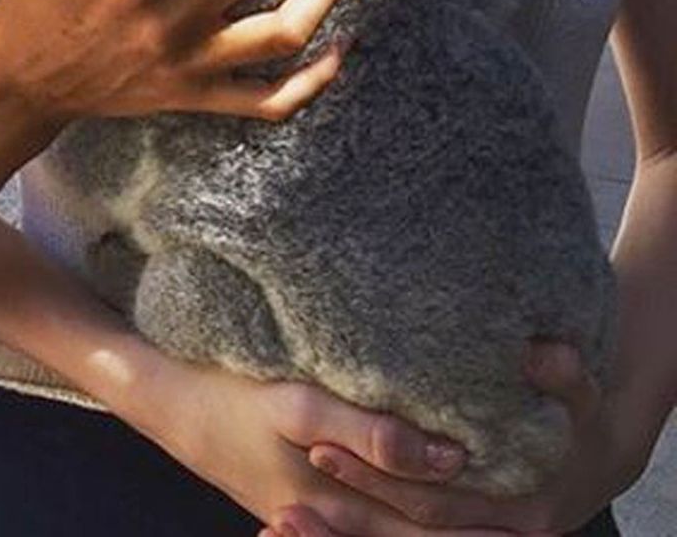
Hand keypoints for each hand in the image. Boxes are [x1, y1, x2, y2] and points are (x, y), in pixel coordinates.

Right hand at [116, 355, 542, 536]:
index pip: (431, 532)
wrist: (165, 401)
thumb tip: (450, 457)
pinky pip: (371, 519)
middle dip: (471, 530)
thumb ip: (372, 433)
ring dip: (442, 522)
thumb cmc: (230, 394)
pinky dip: (406, 514)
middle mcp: (338, 521)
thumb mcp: (297, 406)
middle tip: (530, 517)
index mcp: (344, 507)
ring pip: (397, 532)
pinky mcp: (306, 499)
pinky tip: (425, 495)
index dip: (482, 526)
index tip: (532, 512)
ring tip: (493, 511)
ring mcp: (319, 514)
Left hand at [280, 344, 627, 534]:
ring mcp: (462, 529)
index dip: (377, 478)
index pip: (433, 502)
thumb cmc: (581, 417)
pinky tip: (285, 524)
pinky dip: (343, 532)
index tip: (321, 448)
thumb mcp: (581, 395)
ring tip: (277, 521)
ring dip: (337, 535)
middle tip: (284, 498)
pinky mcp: (441, 522)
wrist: (594, 453)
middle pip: (403, 530)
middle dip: (345, 515)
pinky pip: (388, 536)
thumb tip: (540, 352)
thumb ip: (563, 377)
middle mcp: (486, 526)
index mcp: (515, 509)